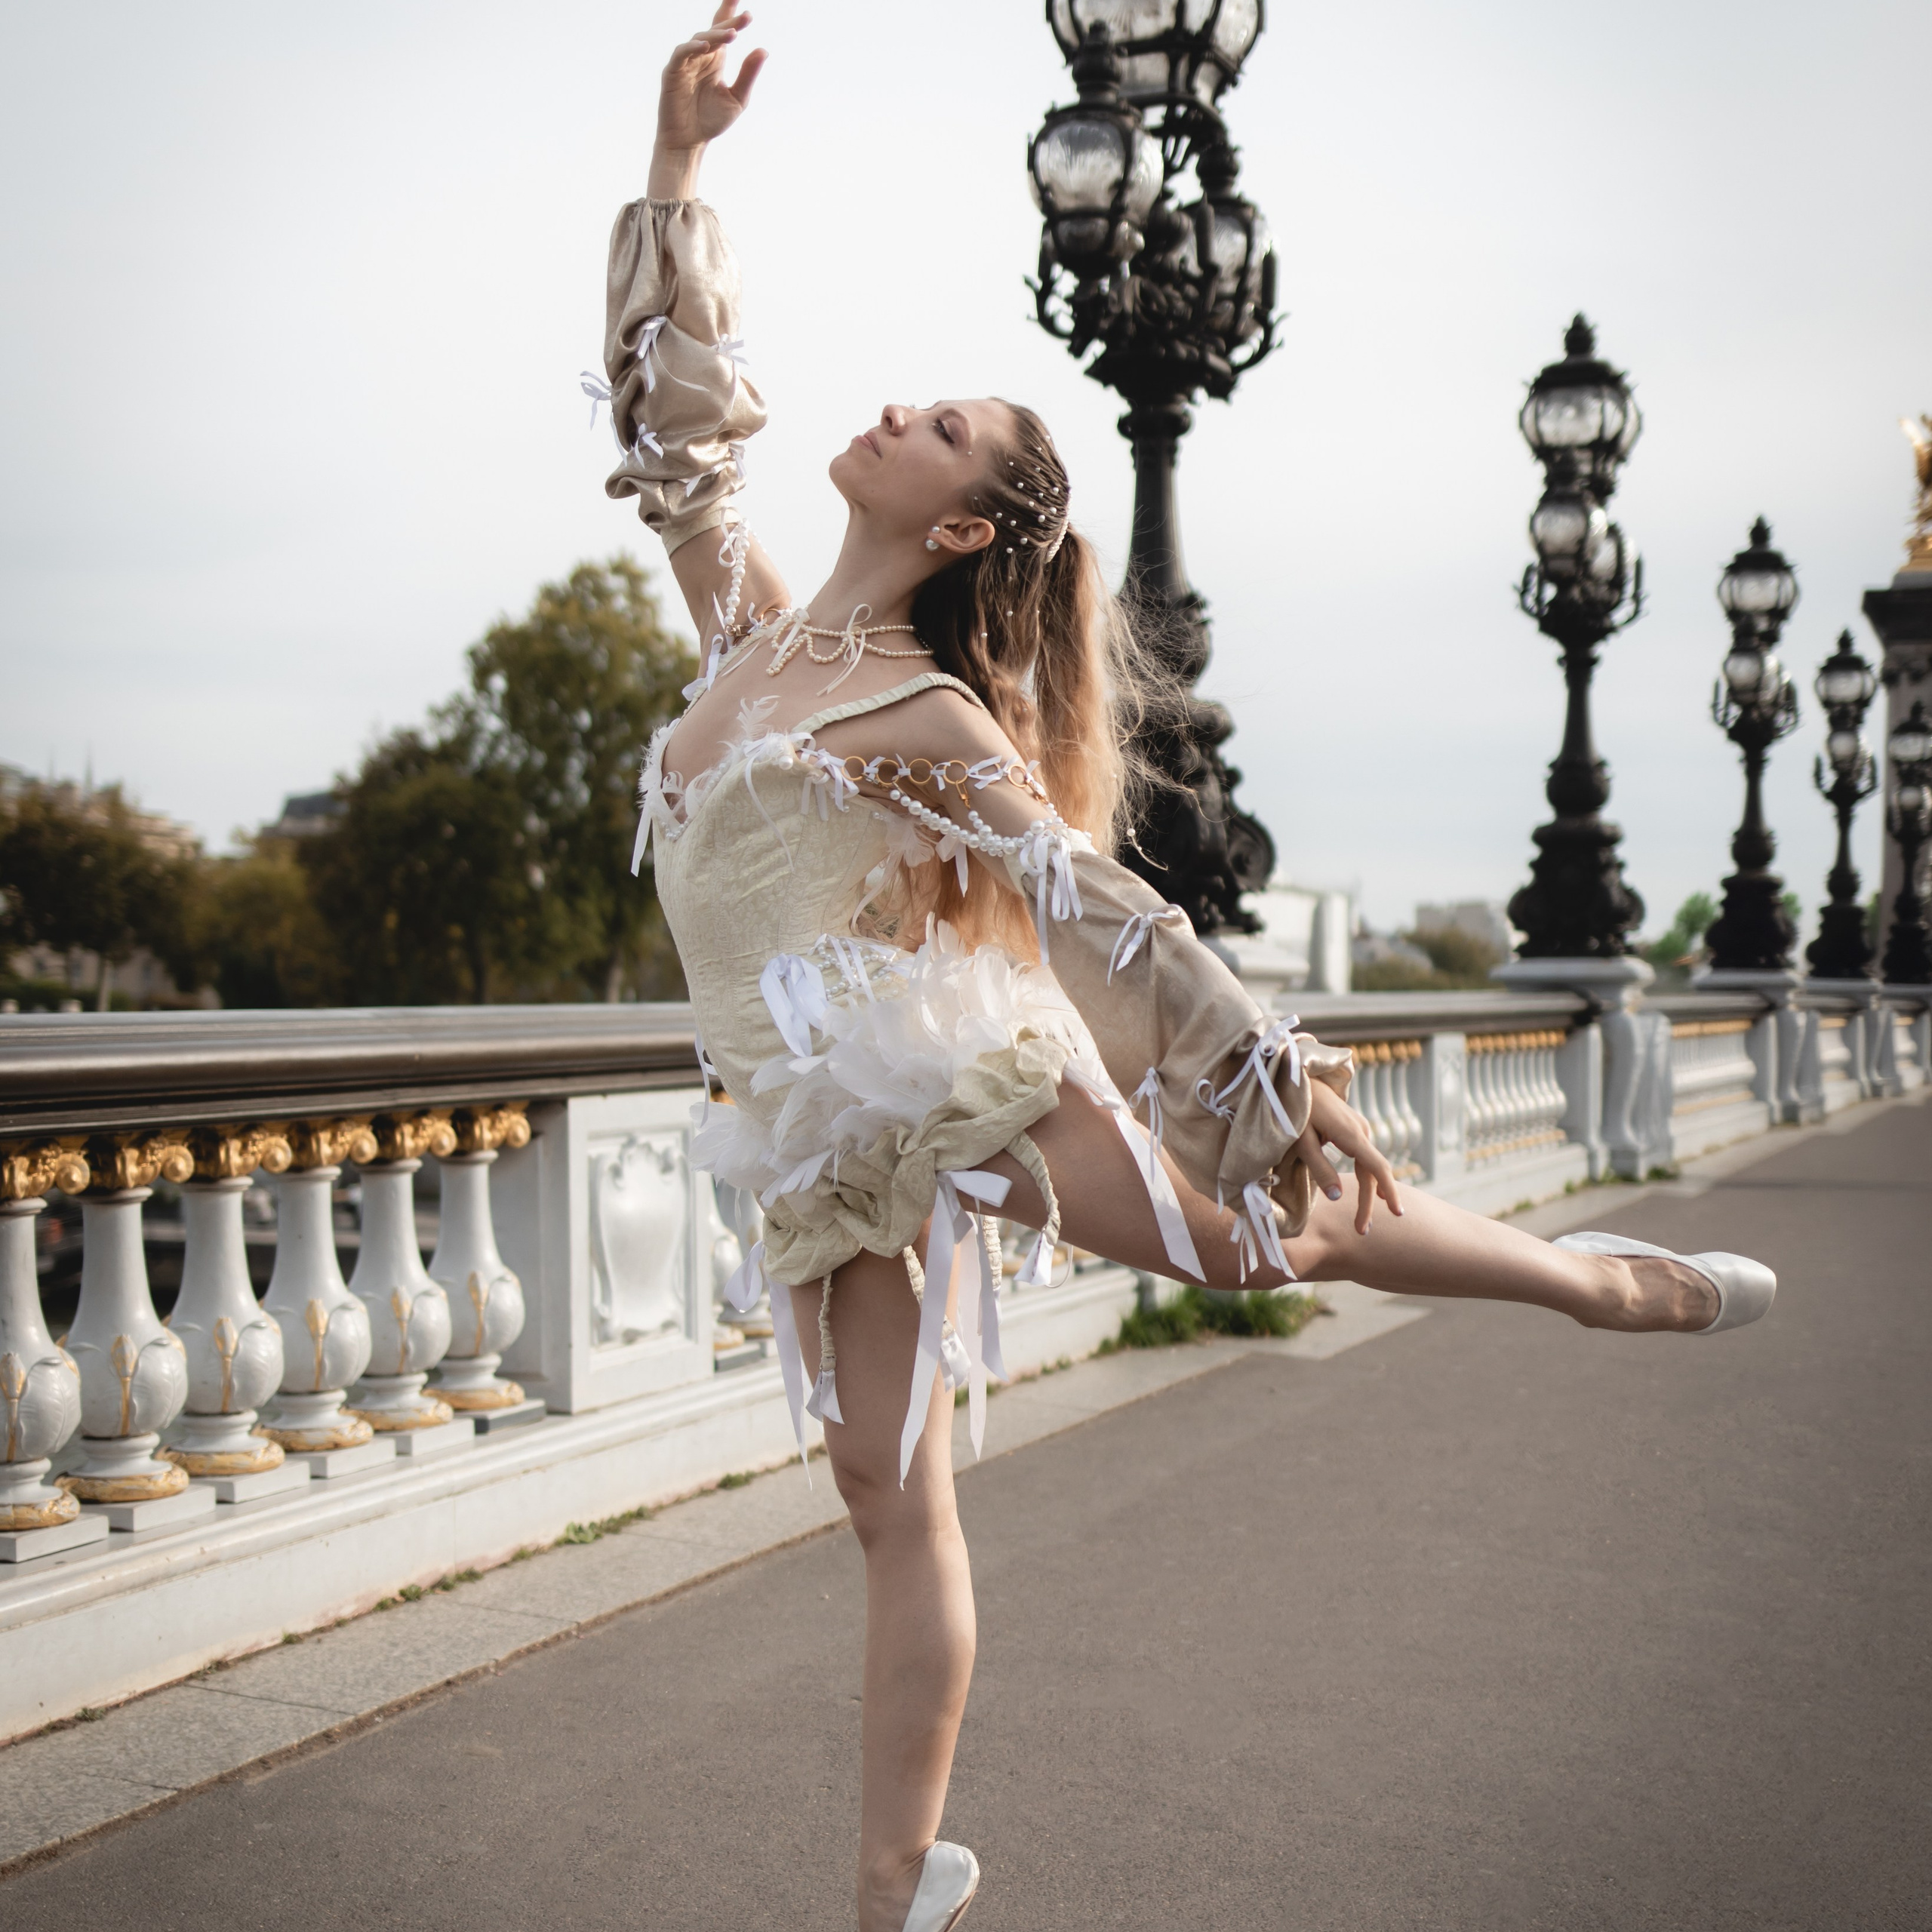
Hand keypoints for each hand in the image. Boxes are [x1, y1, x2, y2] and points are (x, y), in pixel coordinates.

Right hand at [656, 5, 765, 156]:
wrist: (689, 143)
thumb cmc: (711, 122)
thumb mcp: (737, 98)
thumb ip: (748, 74)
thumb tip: (763, 50)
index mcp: (715, 61)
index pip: (723, 31)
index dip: (732, 16)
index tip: (748, 11)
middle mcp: (700, 57)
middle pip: (713, 31)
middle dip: (728, 20)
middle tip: (745, 17)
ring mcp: (685, 63)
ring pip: (699, 39)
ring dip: (716, 35)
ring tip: (733, 35)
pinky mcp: (672, 72)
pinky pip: (681, 54)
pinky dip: (692, 47)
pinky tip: (706, 46)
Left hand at [1290, 1078, 1402, 1234]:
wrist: (1298, 1078)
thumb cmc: (1295, 1110)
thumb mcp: (1302, 1142)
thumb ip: (1320, 1169)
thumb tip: (1338, 1197)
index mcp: (1351, 1135)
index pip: (1377, 1168)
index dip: (1388, 1192)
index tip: (1397, 1213)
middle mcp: (1361, 1131)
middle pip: (1373, 1172)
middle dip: (1369, 1202)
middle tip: (1362, 1230)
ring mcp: (1360, 1127)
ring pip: (1370, 1164)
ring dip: (1369, 1191)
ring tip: (1364, 1218)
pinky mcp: (1354, 1126)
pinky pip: (1366, 1155)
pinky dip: (1368, 1176)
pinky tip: (1371, 1190)